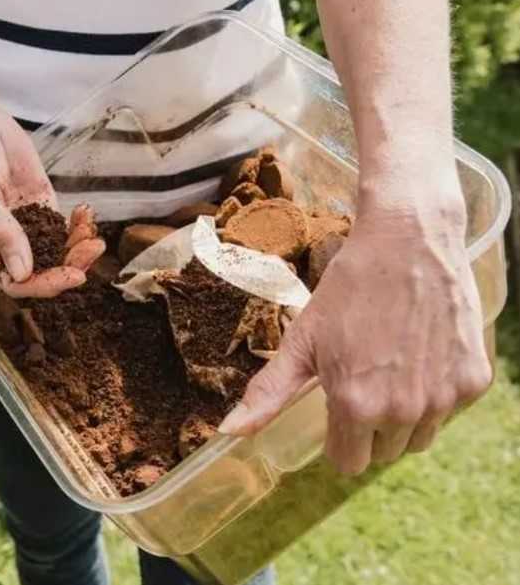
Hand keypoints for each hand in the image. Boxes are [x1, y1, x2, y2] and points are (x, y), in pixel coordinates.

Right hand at [0, 89, 103, 297]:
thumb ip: (2, 233)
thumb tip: (22, 273)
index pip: (13, 281)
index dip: (42, 285)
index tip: (70, 276)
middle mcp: (4, 240)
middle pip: (40, 270)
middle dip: (68, 266)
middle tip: (91, 252)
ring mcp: (24, 222)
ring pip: (56, 249)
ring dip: (77, 247)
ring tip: (94, 237)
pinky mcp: (40, 203)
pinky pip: (62, 224)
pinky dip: (78, 225)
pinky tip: (86, 216)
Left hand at [219, 203, 491, 474]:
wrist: (407, 242)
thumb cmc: (349, 289)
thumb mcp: (302, 340)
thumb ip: (269, 393)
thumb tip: (230, 431)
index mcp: (356, 406)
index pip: (346, 462)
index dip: (338, 437)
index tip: (337, 406)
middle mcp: (403, 411)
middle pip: (382, 453)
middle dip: (369, 427)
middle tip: (363, 378)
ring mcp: (443, 398)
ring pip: (418, 438)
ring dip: (404, 416)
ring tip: (391, 367)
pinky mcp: (472, 381)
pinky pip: (449, 410)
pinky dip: (436, 392)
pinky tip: (420, 354)